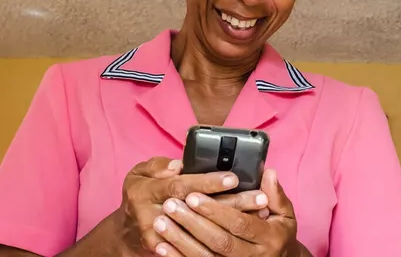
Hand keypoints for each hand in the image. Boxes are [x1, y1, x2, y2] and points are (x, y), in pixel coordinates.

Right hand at [113, 157, 268, 255]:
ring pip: (204, 233)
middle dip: (233, 204)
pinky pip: (200, 249)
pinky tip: (246, 232)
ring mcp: (162, 237)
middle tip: (261, 198)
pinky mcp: (170, 251)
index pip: (183, 186)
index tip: (234, 178)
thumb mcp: (140, 173)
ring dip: (234, 223)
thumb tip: (178, 164)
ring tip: (261, 213)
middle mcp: (154, 215)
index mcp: (148, 191)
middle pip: (199, 210)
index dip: (209, 182)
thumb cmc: (139, 195)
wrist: (127, 231)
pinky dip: (225, 241)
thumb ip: (158, 165)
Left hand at [152, 169, 304, 256]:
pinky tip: (161, 245)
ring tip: (161, 221)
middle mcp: (252, 256)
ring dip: (180, 240)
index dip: (216, 210)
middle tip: (171, 205)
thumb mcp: (285, 214)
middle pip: (219, 242)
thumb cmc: (279, 233)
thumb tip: (268, 173)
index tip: (194, 195)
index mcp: (268, 238)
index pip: (239, 223)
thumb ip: (275, 194)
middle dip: (192, 223)